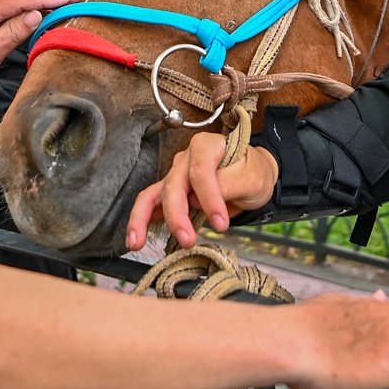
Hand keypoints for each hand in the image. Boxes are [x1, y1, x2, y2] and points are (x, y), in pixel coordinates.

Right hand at [127, 131, 278, 250]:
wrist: (253, 176)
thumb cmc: (253, 173)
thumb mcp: (252, 177)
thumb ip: (227, 184)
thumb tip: (198, 200)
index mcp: (207, 146)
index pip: (201, 171)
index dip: (208, 199)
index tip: (221, 224)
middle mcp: (186, 158)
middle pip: (174, 186)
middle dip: (177, 215)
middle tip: (188, 240)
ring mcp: (176, 175)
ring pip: (153, 194)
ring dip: (142, 219)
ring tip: (136, 242)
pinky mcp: (171, 192)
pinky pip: (151, 204)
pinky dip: (141, 221)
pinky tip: (135, 239)